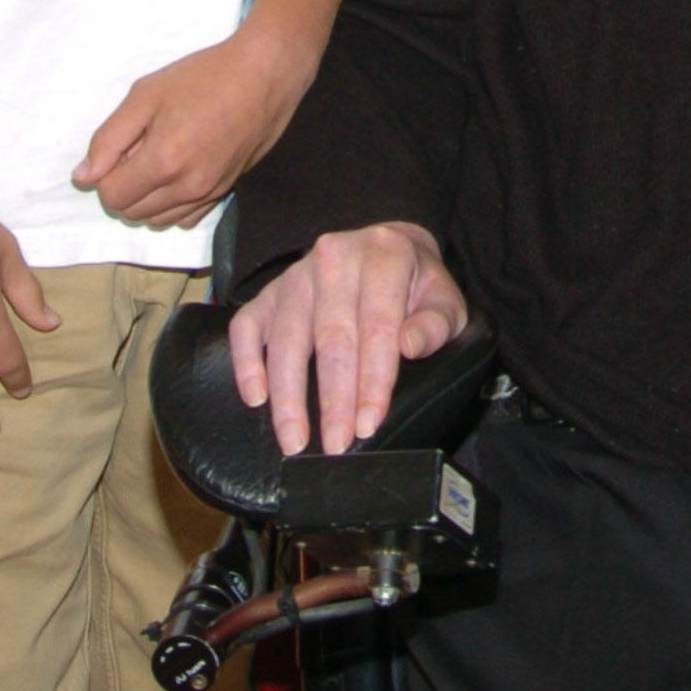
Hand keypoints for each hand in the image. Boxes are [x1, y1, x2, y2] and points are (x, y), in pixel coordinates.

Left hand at [73, 23, 315, 228]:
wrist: (265, 74)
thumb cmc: (204, 76)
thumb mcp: (147, 93)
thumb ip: (109, 139)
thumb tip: (83, 178)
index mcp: (164, 160)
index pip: (111, 196)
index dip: (105, 174)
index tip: (120, 147)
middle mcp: (187, 186)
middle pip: (131, 212)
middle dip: (123, 186)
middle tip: (138, 149)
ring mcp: (209, 193)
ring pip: (156, 220)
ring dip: (145, 198)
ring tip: (159, 159)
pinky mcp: (225, 193)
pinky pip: (184, 219)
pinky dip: (171, 205)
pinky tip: (178, 173)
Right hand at [228, 222, 466, 455]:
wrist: (386, 245)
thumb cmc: (416, 284)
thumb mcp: (444, 299)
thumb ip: (435, 324)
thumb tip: (409, 346)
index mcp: (385, 256)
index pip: (377, 327)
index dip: (372, 380)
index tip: (368, 424)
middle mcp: (335, 258)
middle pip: (331, 338)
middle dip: (333, 399)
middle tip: (335, 445)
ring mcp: (296, 274)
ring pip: (286, 338)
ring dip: (288, 395)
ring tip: (294, 439)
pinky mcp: (269, 291)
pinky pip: (246, 325)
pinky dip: (246, 362)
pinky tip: (256, 397)